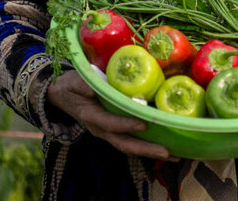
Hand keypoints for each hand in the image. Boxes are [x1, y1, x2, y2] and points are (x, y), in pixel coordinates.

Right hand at [46, 70, 173, 159]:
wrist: (63, 95)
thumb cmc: (72, 86)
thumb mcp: (75, 81)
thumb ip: (83, 85)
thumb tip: (92, 88)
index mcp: (91, 116)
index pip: (110, 123)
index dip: (125, 124)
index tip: (143, 124)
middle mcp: (101, 129)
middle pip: (124, 143)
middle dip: (145, 149)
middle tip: (167, 153)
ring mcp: (109, 132)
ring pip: (130, 146)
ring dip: (151, 152)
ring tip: (175, 156)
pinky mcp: (115, 131)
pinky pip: (132, 141)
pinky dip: (148, 146)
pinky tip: (167, 148)